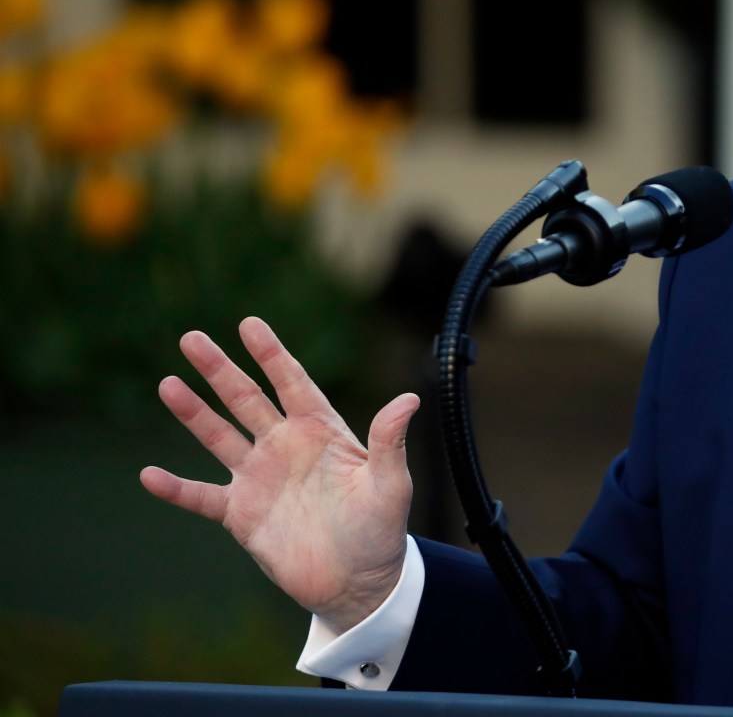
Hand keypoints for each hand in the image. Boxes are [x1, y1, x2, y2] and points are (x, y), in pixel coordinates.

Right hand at [140, 316, 420, 632]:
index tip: (249, 325)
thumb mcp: (391, 484)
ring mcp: (259, 477)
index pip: (292, 383)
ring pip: (219, 436)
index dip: (271, 354)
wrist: (357, 583)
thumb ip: (389, 442)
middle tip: (192, 338)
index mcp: (321, 431)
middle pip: (246, 399)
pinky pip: (201, 497)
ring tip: (167, 384)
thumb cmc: (381, 530)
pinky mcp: (241, 514)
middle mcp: (285, 446)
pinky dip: (175, 488)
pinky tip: (149, 475)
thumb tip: (409, 398)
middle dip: (220, 369)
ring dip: (193, 412)